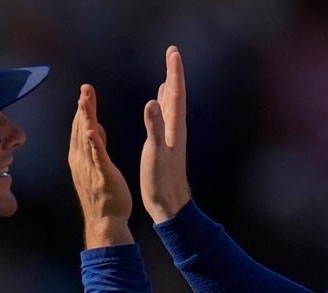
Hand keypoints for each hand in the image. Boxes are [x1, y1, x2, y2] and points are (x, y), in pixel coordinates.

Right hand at [69, 84, 133, 247]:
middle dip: (82, 107)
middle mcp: (81, 160)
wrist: (105, 222)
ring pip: (86, 138)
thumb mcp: (98, 166)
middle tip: (85, 88)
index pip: (80, 128)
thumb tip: (94, 128)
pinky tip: (92, 130)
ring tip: (85, 100)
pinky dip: (94, 143)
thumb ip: (96, 146)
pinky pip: (97, 157)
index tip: (85, 92)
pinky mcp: (102, 175)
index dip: (82, 109)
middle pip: (80, 128)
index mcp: (80, 157)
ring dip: (85, 118)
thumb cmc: (103, 197)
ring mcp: (90, 168)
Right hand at [140, 45, 190, 222]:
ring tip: (168, 71)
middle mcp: (175, 128)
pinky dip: (162, 102)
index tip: (173, 52)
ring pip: (171, 104)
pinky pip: (165, 115)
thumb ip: (154, 128)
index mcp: (174, 128)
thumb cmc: (161, 182)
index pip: (176, 94)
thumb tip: (151, 102)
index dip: (174, 72)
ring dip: (169, 86)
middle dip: (174, 72)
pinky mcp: (165, 143)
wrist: (169, 204)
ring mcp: (170, 135)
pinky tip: (158, 100)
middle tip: (172, 52)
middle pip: (176, 94)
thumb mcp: (156, 153)